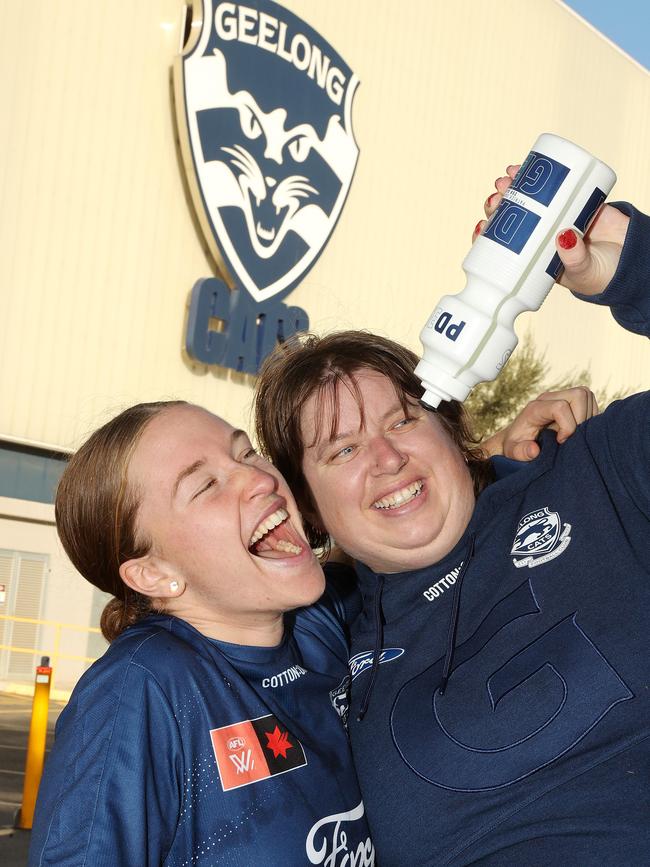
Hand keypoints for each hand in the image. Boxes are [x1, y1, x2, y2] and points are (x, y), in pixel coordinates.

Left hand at [474, 166, 629, 295]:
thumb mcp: (583, 272)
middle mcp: (539, 237)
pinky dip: (538, 177)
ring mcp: (555, 217)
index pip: (503, 247)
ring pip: (528, 200)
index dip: (489, 236)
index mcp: (533, 258)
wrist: (632, 258)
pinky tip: (524, 167)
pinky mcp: (573, 201)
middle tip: (497, 197)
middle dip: (499, 206)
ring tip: (507, 178)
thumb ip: (574, 258)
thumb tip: (563, 237)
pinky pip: (552, 186)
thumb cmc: (601, 274)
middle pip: (512, 219)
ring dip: (514, 187)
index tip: (482, 226)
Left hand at [481, 386, 598, 460]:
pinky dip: (589, 418)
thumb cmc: (516, 444)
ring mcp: (561, 397)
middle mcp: (549, 398)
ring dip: (587, 418)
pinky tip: (578, 431)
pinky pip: (590, 402)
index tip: (560, 441)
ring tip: (574, 435)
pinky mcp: (570, 401)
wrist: (517, 437)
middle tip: (572, 438)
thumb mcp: (512, 451)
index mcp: (535, 408)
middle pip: (579, 395)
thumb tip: (534, 450)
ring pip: (587, 396)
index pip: (560, 407)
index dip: (567, 426)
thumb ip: (520, 452)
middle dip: (581, 420)